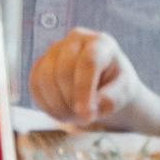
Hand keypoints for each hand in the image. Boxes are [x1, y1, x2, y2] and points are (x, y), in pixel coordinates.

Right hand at [29, 28, 159, 132]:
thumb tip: (97, 105)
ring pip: (44, 78)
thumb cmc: (116, 85)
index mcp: (100, 43)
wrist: (104, 84)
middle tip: (83, 120)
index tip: (85, 114)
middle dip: (70, 101)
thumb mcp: (125, 91)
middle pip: (62, 71)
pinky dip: (45, 103)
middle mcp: (74, 40)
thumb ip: (114, 98)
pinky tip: (60, 112)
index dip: (84, 89)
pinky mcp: (40, 63)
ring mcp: (54, 49)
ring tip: (73, 117)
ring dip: (56, 105)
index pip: (88, 63)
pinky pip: (34, 84)